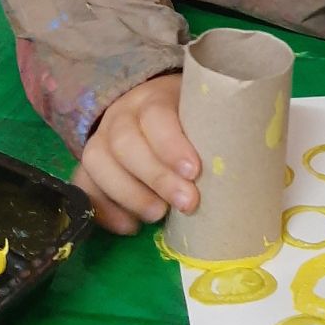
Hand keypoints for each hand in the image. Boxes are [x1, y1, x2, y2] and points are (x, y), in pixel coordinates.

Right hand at [73, 74, 199, 234]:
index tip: (195, 171)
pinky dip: (104, 210)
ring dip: (129, 195)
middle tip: (187, 203)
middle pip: (125, 144)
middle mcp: (120, 116)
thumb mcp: (202, 113)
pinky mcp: (88, 166)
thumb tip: (241, 163)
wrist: (152, 106)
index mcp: (153, 98)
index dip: (171, 145)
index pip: (156, 116)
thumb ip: (213, 130)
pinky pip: (83, 187)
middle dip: (156, 178)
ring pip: (98, 164)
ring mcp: (99, 139)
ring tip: (159, 215)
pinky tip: (131, 226)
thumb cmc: (189, 117)